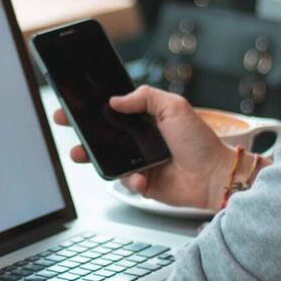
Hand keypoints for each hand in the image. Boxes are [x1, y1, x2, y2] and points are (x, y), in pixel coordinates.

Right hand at [53, 86, 233, 209]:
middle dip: (82, 130)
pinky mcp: (143, 183)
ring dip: (92, 156)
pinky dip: (131, 180)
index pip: (114, 110)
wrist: (215, 176)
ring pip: (108, 159)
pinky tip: (142, 177)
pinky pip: (125, 181)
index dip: (93, 107)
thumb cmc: (200, 141)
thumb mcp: (175, 107)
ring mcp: (140, 162)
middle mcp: (141, 140)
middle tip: (66, 122)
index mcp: (147, 119)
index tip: (74, 104)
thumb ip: (144, 97)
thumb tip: (115, 100)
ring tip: (80, 153)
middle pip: (104, 134)